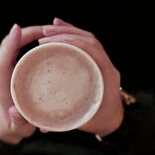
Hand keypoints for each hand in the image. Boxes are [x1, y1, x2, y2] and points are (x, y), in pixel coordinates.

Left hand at [0, 24, 44, 144]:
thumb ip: (17, 121)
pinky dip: (29, 42)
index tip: (17, 30)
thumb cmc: (10, 128)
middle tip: (46, 27)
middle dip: (24, 34)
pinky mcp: (12, 70)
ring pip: (13, 46)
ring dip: (28, 35)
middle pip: (8, 47)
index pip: (1, 60)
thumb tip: (16, 112)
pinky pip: (18, 51)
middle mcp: (0, 74)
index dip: (9, 44)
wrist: (2, 127)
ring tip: (49, 30)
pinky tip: (45, 39)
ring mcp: (6, 71)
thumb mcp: (15, 128)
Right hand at [38, 18, 123, 136]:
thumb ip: (62, 123)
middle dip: (67, 32)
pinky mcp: (95, 60)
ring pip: (88, 38)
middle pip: (90, 40)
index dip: (74, 43)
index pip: (94, 52)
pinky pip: (85, 42)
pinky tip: (57, 28)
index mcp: (107, 77)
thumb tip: (40, 126)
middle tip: (45, 33)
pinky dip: (71, 34)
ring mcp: (102, 61)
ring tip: (48, 29)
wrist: (115, 121)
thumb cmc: (100, 121)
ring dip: (68, 31)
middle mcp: (106, 65)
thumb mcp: (83, 123)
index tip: (53, 41)